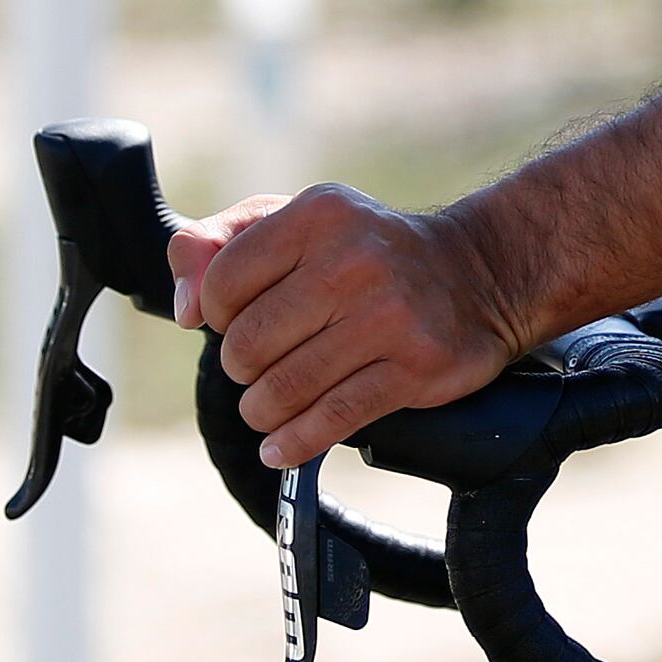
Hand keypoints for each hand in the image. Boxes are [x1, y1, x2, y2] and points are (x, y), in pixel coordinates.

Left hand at [172, 188, 520, 468]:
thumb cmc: (367, 250)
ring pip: (284, 389)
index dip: (217, 314)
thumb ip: (222, 243)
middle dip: (242, 369)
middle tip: (261, 368)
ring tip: (269, 409)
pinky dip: (295, 442)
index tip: (241, 321)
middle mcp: (353, 260)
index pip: (222, 282)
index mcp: (317, 215)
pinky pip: (333, 418)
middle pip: (248, 345)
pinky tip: (281, 447)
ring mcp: (388, 316)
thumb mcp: (298, 221)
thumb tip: (183, 307)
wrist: (478, 273)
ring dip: (263, 411)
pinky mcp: (415, 367)